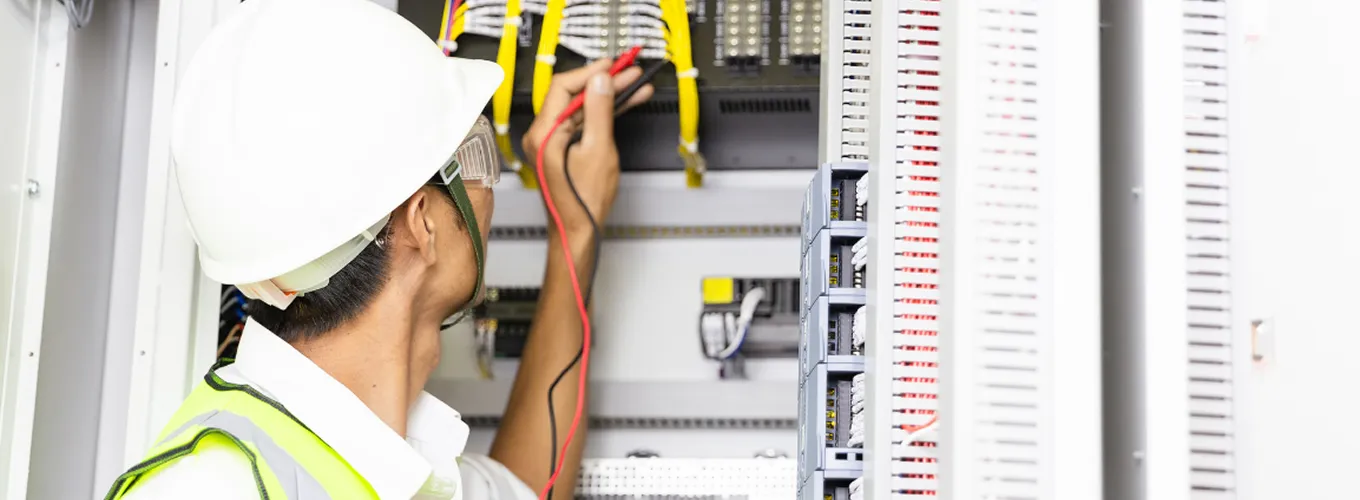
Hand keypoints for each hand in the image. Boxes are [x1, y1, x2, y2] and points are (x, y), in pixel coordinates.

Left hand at [521, 59, 653, 238]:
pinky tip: (624, 104)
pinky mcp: (562, 149)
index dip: (589, 72)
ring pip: (580, 108)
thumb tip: (599, 82)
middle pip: (572, 96)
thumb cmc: (583, 202)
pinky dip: (603, 113)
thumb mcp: (598, 150)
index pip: (562, 87)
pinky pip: (582, 123)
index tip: (612, 65)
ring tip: (634, 86)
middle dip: (603, 82)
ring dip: (607, 96)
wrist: (579, 231)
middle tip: (628, 72)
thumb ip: (598, 111)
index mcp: (544, 133)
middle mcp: (542, 135)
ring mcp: (551, 142)